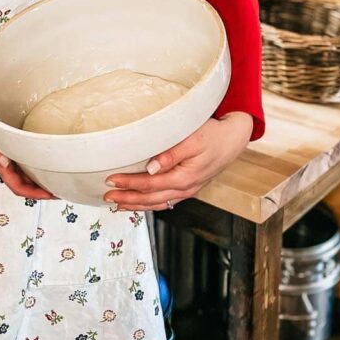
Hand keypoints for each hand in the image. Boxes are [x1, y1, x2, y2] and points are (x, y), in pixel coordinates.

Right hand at [0, 92, 56, 199]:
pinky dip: (38, 167)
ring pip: (27, 176)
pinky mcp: (13, 150)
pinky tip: (48, 163)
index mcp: (0, 166)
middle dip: (42, 191)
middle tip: (62, 190)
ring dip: (41, 181)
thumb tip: (5, 163)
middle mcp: (6, 165)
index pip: (18, 187)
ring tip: (59, 180)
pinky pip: (27, 163)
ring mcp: (10, 158)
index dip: (34, 193)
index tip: (50, 194)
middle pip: (26, 185)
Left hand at [103, 111, 253, 210]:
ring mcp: (187, 191)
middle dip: (127, 199)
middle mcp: (185, 188)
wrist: (233, 139)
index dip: (129, 183)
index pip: (150, 184)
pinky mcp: (188, 188)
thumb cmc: (213, 135)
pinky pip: (165, 201)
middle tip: (106, 197)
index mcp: (185, 177)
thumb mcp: (193, 139)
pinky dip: (149, 204)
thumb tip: (151, 168)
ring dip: (136, 205)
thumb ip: (171, 154)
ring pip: (157, 203)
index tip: (111, 181)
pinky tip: (139, 203)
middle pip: (151, 198)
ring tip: (117, 205)